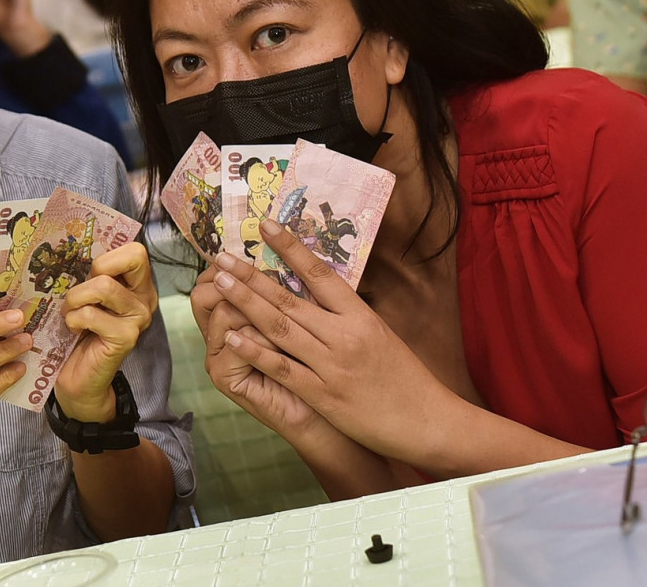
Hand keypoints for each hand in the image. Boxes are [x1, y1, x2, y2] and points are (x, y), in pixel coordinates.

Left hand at [55, 242, 156, 422]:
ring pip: (104, 286)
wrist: (79, 378)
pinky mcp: (126, 338)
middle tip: (82, 291)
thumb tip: (70, 247)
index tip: (88, 272)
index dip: (108, 255)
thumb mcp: (85, 295)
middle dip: (97, 268)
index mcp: (137, 284)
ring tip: (70, 313)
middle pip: (133, 257)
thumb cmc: (79, 331)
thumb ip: (89, 274)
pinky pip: (91, 314)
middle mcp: (145, 298)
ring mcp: (138, 318)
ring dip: (75, 299)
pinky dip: (73, 320)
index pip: (136, 251)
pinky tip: (73, 331)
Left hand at [208, 223, 462, 466]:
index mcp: (361, 316)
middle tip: (223, 255)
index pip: (320, 273)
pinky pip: (282, 368)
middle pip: (289, 299)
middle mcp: (344, 335)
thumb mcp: (380, 334)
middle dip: (252, 275)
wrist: (427, 421)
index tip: (267, 225)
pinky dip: (255, 351)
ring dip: (246, 303)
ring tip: (220, 282)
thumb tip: (318, 290)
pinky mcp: (322, 395)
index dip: (291, 247)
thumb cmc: (405, 378)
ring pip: (280, 328)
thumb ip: (349, 315)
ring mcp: (331, 365)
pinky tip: (231, 337)